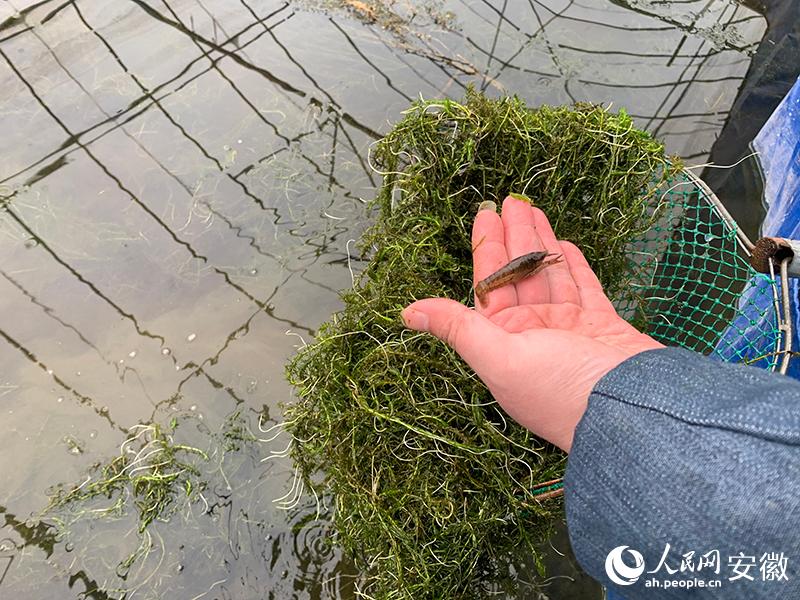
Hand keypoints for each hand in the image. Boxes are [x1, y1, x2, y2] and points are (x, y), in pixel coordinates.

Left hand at [401, 196, 661, 450]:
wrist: (637, 415)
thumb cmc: (562, 391)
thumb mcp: (501, 358)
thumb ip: (459, 328)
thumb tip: (406, 313)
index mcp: (505, 343)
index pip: (490, 287)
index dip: (486, 250)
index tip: (484, 217)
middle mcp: (535, 336)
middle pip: (520, 275)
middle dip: (515, 237)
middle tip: (510, 200)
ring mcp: (570, 331)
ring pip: (551, 276)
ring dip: (542, 243)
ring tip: (533, 209)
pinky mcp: (603, 327)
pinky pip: (585, 289)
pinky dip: (573, 267)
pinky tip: (565, 245)